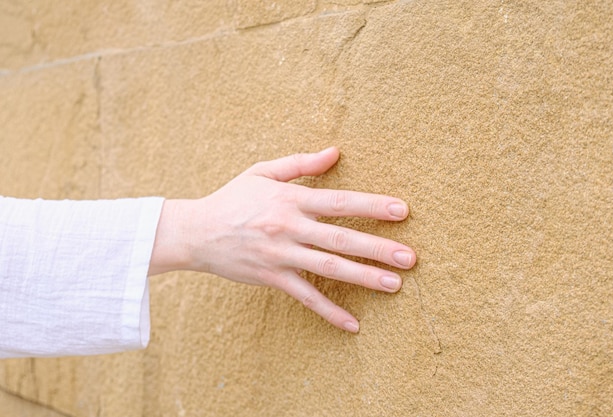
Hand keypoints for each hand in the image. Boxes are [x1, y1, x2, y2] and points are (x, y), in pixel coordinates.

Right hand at [148, 147, 415, 331]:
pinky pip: (305, 297)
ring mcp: (280, 255)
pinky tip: (353, 324)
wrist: (195, 232)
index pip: (338, 202)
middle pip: (340, 239)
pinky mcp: (271, 278)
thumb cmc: (232, 198)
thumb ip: (301, 163)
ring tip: (395, 285)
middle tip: (411, 258)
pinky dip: (329, 311)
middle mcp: (288, 227)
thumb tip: (336, 152)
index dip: (371, 206)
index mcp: (289, 199)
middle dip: (377, 248)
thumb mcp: (262, 172)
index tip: (402, 211)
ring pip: (328, 268)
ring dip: (363, 277)